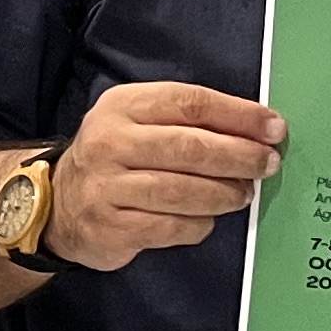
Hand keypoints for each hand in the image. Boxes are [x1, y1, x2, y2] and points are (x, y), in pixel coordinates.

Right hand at [44, 82, 282, 272]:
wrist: (57, 203)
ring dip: (223, 193)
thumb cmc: (116, 157)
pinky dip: (198, 224)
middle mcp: (109, 142)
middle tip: (268, 164)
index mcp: (123, 106)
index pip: (190, 103)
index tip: (273, 128)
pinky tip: (207, 219)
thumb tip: (256, 131)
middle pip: (189, 147)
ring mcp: (106, 187)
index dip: (238, 115)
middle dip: (239, 156)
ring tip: (243, 194)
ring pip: (182, 191)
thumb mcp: (139, 121)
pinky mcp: (110, 226)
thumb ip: (187, 120)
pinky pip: (169, 227)